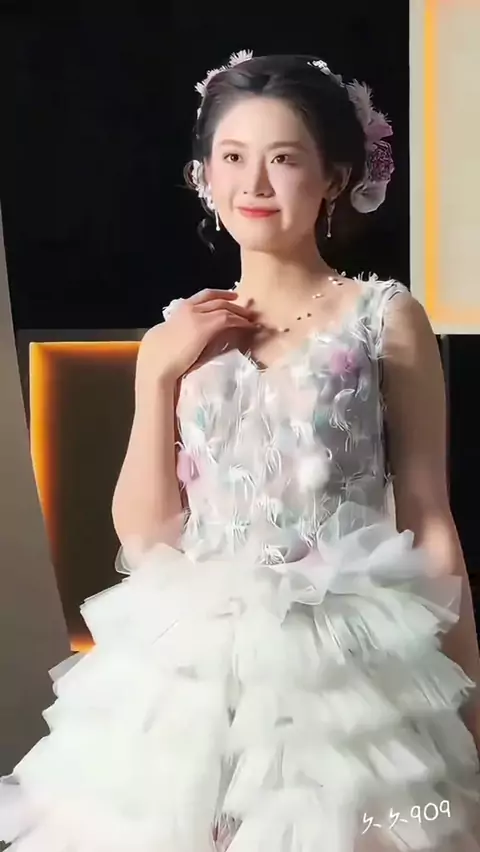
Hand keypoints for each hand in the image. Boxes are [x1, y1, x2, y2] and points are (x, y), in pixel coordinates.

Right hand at [138, 289, 256, 383]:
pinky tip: (248, 326)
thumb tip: (191, 334)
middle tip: (246, 308)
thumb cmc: (160, 354)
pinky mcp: (206, 326)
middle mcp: (190, 307)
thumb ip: (182, 329)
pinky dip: (240, 321)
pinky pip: (228, 319)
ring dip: (240, 312)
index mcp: (181, 308)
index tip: (231, 296)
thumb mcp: (171, 335)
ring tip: (251, 318)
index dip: (220, 294)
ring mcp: (198, 315)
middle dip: (233, 302)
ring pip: (225, 307)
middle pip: (217, 299)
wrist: (157, 360)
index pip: (204, 295)